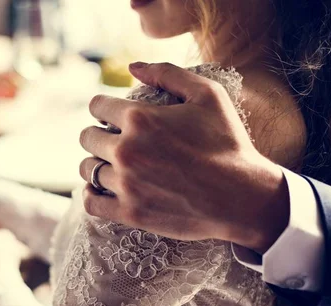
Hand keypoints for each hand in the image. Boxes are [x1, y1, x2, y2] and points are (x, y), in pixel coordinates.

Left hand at [79, 62, 288, 252]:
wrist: (243, 198)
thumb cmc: (228, 143)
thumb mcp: (208, 95)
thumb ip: (168, 74)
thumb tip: (132, 67)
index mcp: (139, 118)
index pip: (97, 106)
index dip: (103, 108)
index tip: (111, 116)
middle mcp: (126, 150)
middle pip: (87, 138)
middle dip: (98, 134)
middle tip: (112, 140)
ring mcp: (126, 184)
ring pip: (87, 169)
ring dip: (96, 163)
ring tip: (110, 164)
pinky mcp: (130, 213)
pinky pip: (90, 203)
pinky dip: (90, 194)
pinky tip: (99, 189)